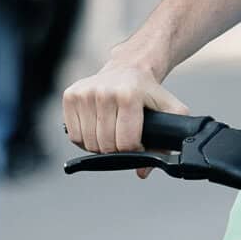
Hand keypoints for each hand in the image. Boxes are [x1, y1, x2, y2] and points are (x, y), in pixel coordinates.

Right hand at [62, 56, 188, 157]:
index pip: (126, 143)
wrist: (128, 67)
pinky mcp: (70, 95)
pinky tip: (96, 129)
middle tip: (123, 140)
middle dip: (116, 150)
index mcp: (128, 95)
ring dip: (99, 147)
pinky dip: (84, 140)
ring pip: (88, 143)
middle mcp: (103, 92)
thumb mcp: (170, 111)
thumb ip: (165, 143)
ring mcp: (84, 93)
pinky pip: (74, 135)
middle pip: (106, 145)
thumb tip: (142, 172)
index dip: (134, 151)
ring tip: (110, 135)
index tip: (138, 144)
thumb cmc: (148, 92)